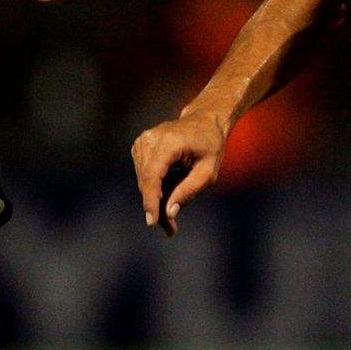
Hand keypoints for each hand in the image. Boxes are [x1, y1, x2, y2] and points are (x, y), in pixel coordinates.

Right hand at [130, 113, 226, 237]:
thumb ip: (188, 191)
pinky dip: (154, 188)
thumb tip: (169, 212)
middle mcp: (150, 139)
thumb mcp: (208, 172)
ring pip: (143, 181)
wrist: (205, 120)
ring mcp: (142, 141)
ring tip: (172, 215)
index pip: (153, 175)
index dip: (151, 201)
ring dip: (156, 200)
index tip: (152, 222)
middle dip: (157, 207)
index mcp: (169, 142)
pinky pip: (144, 174)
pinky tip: (169, 192)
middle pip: (147, 182)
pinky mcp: (140, 146)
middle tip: (171, 229)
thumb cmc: (210, 145)